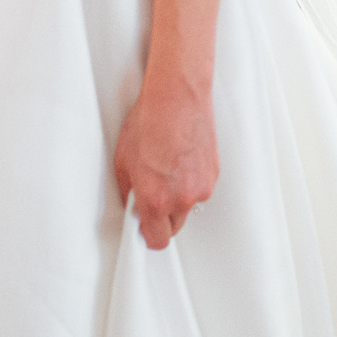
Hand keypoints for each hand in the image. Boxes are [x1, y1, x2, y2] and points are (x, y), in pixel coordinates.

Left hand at [114, 78, 217, 248]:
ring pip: (188, 207)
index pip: (157, 240)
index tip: (144, 228)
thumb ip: (128, 190)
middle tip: (153, 193)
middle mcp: (181, 198)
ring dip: (178, 197)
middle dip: (162, 216)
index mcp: (155, 199)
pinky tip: (180, 159)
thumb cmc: (149, 121)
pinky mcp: (213, 175)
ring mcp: (201, 187)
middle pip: (174, 227)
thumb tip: (131, 203)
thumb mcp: (123, 159)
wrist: (176, 97)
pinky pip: (200, 189)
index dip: (148, 235)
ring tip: (167, 168)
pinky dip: (191, 181)